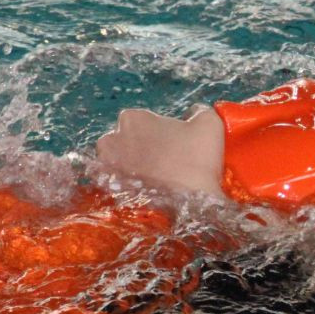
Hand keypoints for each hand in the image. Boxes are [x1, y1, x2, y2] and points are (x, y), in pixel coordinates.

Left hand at [95, 106, 225, 198]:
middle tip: (165, 163)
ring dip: (132, 165)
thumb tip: (191, 112)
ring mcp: (104, 165)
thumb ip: (199, 110)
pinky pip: (114, 182)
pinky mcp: (106, 188)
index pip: (144, 121)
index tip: (173, 146)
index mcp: (132, 118)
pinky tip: (146, 190)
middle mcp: (110, 137)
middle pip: (127, 139)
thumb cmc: (198, 159)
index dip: (160, 132)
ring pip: (119, 160)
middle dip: (142, 148)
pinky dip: (126, 184)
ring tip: (156, 178)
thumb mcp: (209, 123)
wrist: (189, 203)